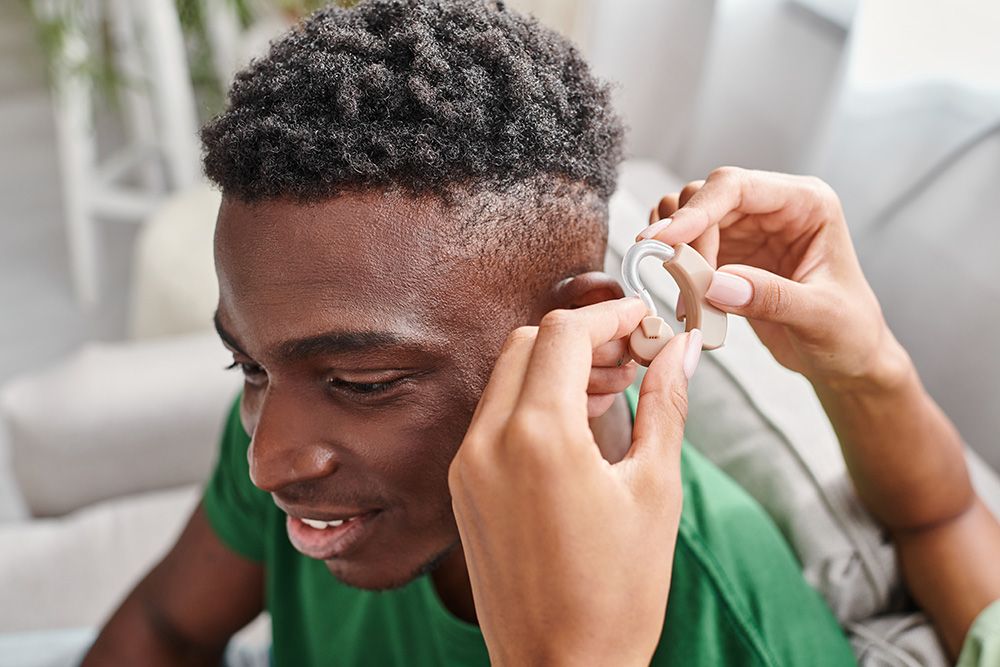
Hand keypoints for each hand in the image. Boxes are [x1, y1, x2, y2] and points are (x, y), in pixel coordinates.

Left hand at [448, 297, 700, 665]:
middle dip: (584, 335)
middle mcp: (489, 441)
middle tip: (634, 355)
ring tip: (614, 390)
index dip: (610, 312)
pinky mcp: (464, 487)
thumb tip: (681, 351)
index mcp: (538, 437)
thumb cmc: (616, 595)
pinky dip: (533, 401)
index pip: (565, 332)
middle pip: (529, 342)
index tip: (643, 317)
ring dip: (558, 366)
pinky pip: (494, 416)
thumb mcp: (655, 490)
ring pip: (507, 375)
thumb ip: (665, 406)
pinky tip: (579, 424)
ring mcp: (468, 464)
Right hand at [639, 167, 907, 389]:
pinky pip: (689, 250)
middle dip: (683, 238)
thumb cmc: (849, 334)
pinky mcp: (730, 255)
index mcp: (807, 204)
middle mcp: (774, 208)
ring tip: (686, 296)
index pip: (737, 187)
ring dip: (676, 254)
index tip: (664, 239)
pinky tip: (688, 302)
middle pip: (705, 200)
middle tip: (677, 281)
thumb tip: (716, 284)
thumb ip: (771, 298)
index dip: (695, 210)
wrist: (846, 361)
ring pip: (690, 220)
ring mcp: (749, 230)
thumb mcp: (820, 317)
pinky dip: (679, 273)